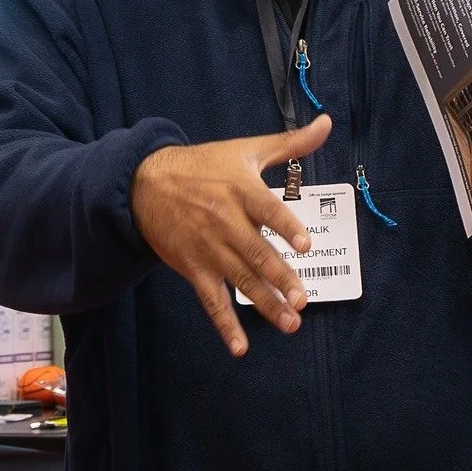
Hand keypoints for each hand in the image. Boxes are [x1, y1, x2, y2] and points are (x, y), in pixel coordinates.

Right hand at [131, 115, 332, 356]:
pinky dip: (225, 325)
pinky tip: (241, 347)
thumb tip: (327, 122)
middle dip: (278, 278)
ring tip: (290, 323)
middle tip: (301, 299)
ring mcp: (209, 249)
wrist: (144, 185)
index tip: (305, 246)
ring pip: (240, 280)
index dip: (286, 228)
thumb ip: (290, 144)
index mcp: (240, 191)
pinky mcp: (194, 269)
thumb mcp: (245, 150)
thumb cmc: (202, 167)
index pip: (267, 211)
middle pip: (255, 254)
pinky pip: (212, 301)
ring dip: (264, 304)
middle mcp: (225, 222)